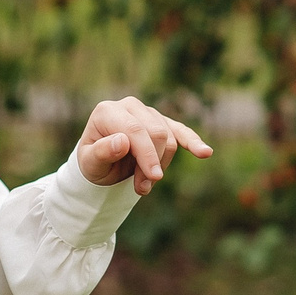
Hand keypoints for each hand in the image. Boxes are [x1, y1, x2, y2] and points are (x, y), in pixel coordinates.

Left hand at [75, 96, 211, 194]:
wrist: (100, 163)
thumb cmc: (93, 162)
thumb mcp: (89, 163)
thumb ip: (101, 152)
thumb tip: (122, 141)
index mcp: (107, 111)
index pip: (135, 130)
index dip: (147, 154)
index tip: (153, 178)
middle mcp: (129, 105)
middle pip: (156, 133)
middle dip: (152, 163)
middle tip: (142, 189)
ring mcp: (147, 112)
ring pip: (169, 139)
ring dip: (161, 165)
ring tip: (144, 185)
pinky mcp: (162, 123)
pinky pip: (181, 132)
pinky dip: (193, 142)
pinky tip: (205, 153)